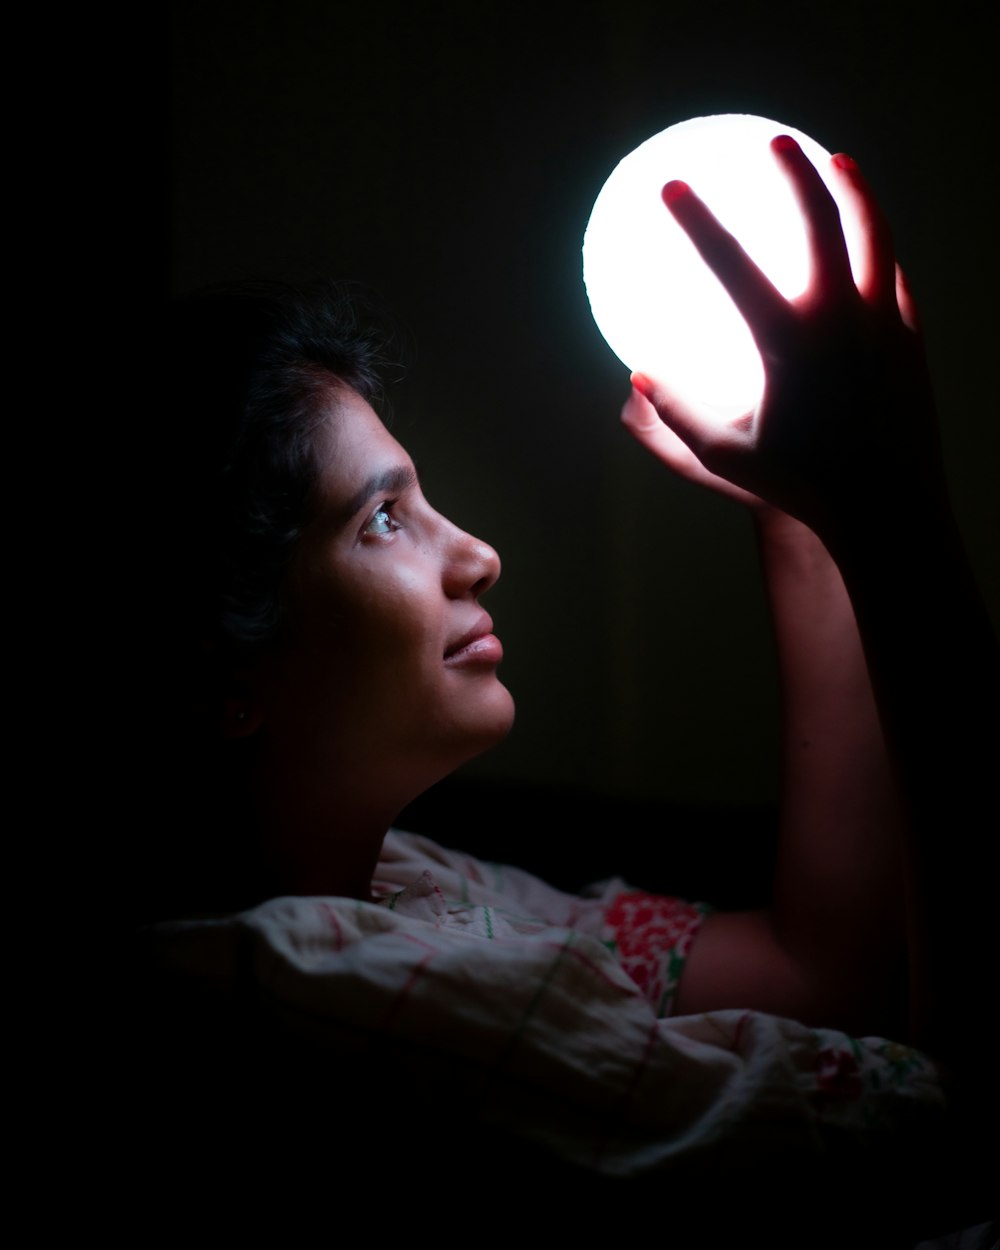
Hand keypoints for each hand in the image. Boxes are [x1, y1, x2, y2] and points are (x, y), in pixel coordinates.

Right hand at [628, 137, 943, 535]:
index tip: (671, 186)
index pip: (731, 264)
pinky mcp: (911, 338)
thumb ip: (676, 412)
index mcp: (787, 342)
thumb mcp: (724, 455)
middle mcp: (840, 318)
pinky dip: (877, 250)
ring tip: (839, 159)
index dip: (696, 220)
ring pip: (874, 234)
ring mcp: (883, 322)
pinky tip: (868, 242)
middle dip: (794, 171)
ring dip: (854, 188)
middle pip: (820, 220)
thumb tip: (637, 378)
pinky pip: (893, 277)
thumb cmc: (800, 485)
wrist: (888, 508)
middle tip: (774, 142)